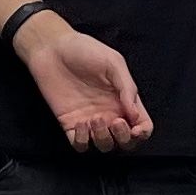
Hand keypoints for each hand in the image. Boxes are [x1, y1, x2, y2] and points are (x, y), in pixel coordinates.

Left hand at [20, 17, 152, 150]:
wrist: (52, 48)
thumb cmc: (85, 50)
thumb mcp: (113, 62)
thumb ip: (127, 88)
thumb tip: (135, 115)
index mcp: (124, 99)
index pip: (142, 124)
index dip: (142, 132)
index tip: (135, 129)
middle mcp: (110, 113)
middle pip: (125, 142)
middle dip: (124, 139)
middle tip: (115, 122)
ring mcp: (90, 121)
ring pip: (104, 146)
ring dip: (103, 139)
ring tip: (95, 119)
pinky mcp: (69, 124)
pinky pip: (80, 145)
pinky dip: (83, 141)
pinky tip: (81, 123)